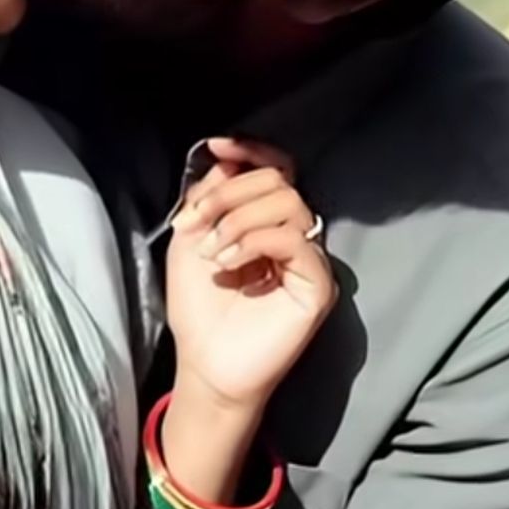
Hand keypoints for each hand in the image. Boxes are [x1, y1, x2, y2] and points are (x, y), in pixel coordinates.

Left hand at [166, 138, 335, 409]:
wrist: (206, 362)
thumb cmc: (198, 306)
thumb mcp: (190, 238)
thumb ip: (208, 198)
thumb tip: (225, 160)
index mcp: (264, 220)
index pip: (275, 169)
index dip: (250, 151)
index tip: (217, 146)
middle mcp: (293, 234)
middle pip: (278, 180)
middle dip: (228, 193)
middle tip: (196, 223)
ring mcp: (308, 258)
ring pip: (288, 203)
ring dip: (237, 218)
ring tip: (211, 251)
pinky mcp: (318, 284)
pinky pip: (295, 240)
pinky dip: (255, 241)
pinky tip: (228, 262)